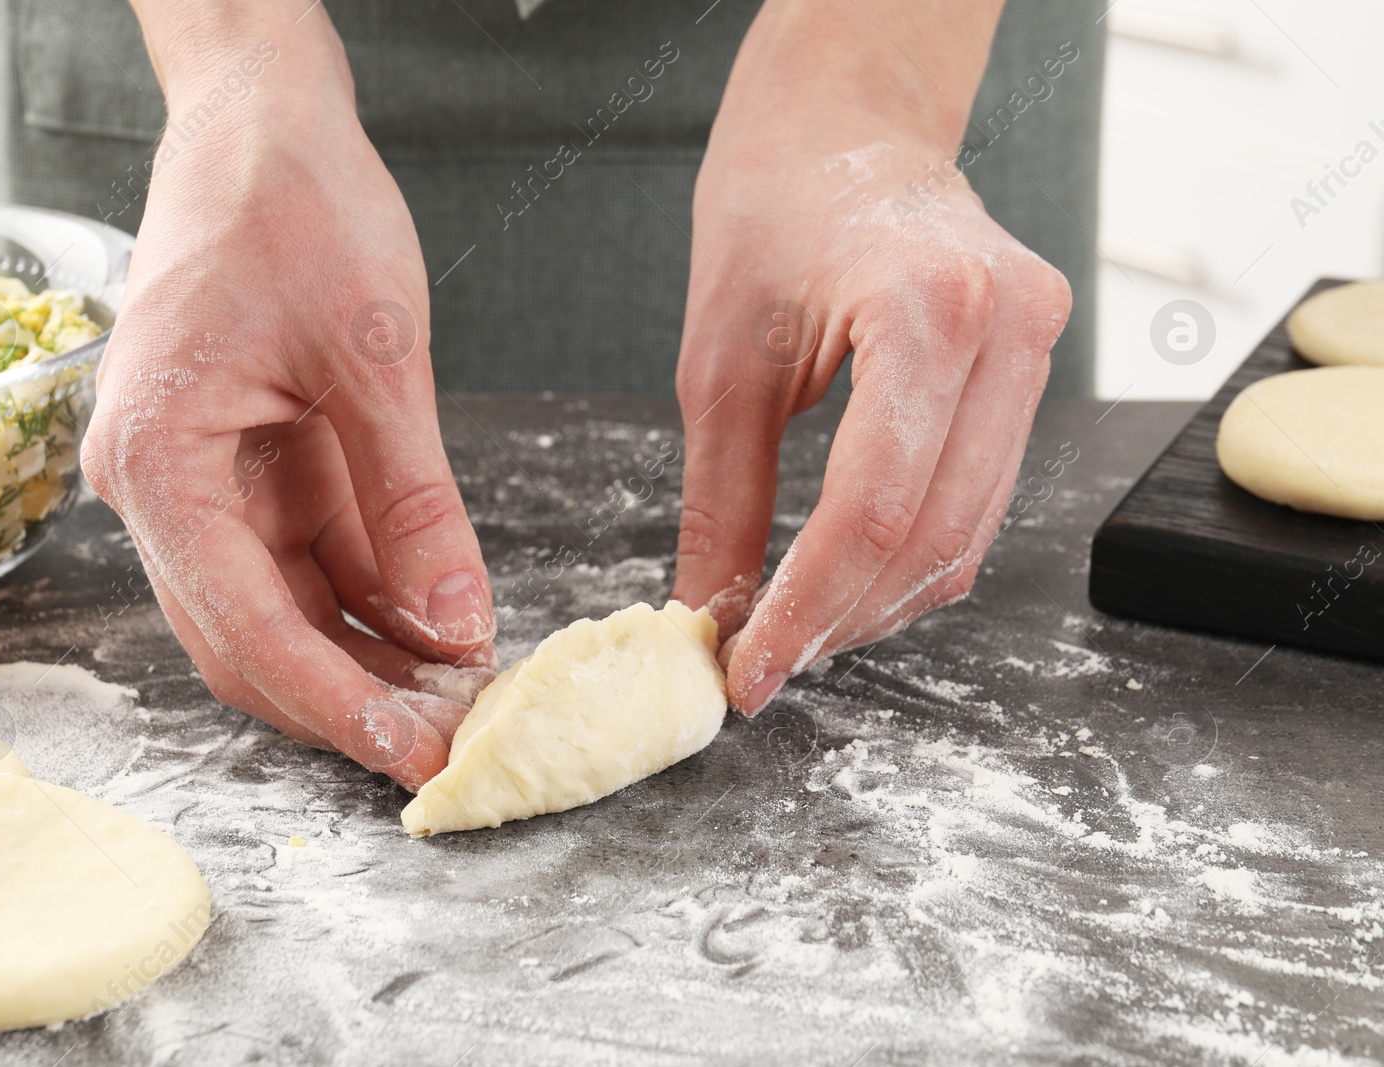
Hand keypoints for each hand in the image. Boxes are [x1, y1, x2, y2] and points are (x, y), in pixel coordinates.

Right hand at [82, 16, 495, 789]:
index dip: (337, 702)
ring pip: (277, 613)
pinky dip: (369, 603)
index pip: (246, 624)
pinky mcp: (247, 471)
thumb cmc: (294, 204)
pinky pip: (304, 563)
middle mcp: (160, 487)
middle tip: (450, 743)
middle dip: (348, 698)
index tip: (417, 756)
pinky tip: (437, 632)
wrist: (259, 123)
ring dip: (363, 660)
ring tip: (459, 698)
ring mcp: (200, 483)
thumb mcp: (373, 354)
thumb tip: (458, 624)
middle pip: (247, 640)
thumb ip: (413, 500)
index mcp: (160, 457)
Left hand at [672, 5, 1070, 714]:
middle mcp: (1009, 327)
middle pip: (932, 537)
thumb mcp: (720, 364)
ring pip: (968, 536)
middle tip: (761, 665)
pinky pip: (979, 501)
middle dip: (840, 622)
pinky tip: (845, 580)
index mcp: (927, 306)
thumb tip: (712, 615)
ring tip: (794, 632)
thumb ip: (721, 503)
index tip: (748, 672)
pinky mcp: (1035, 368)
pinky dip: (909, 558)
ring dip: (876, 604)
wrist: (842, 127)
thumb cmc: (770, 210)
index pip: (874, 510)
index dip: (806, 610)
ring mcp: (1039, 346)